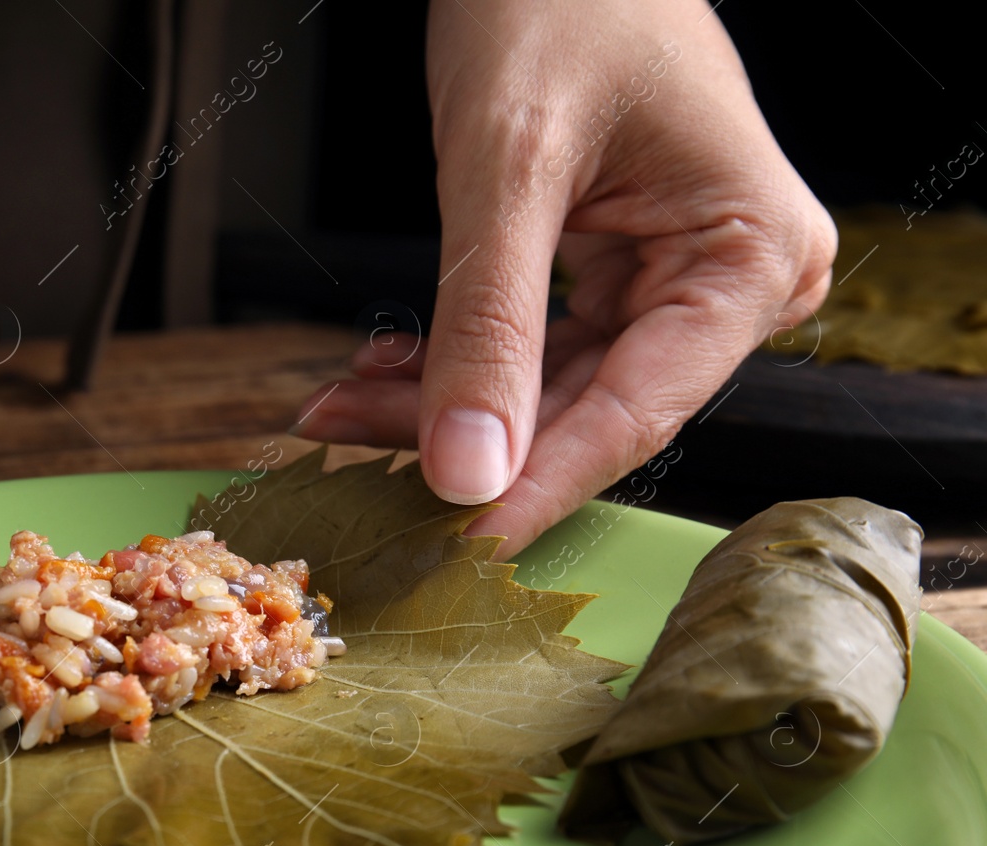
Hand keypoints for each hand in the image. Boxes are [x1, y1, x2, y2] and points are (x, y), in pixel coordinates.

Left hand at [293, 0, 834, 557]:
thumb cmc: (554, 0)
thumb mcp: (507, 168)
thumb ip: (489, 328)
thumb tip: (467, 471)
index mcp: (750, 258)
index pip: (635, 412)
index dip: (537, 483)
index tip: (454, 545)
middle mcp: (731, 282)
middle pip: (588, 407)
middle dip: (462, 437)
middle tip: (351, 453)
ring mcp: (677, 279)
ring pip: (549, 388)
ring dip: (441, 404)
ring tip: (341, 404)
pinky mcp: (620, 272)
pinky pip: (535, 346)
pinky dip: (455, 360)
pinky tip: (383, 367)